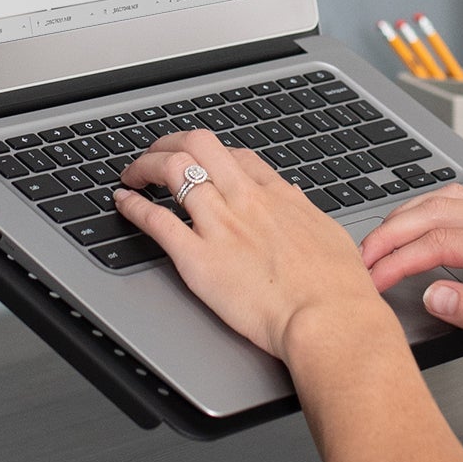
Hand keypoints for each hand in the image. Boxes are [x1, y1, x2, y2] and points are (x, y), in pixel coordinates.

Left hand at [115, 131, 394, 361]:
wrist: (330, 319)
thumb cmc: (338, 289)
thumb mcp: (330, 235)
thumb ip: (305, 212)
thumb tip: (295, 195)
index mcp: (277, 196)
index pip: (236, 156)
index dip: (212, 152)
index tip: (200, 158)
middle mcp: (245, 201)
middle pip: (200, 145)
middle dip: (171, 142)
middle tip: (156, 152)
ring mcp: (220, 226)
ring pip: (173, 170)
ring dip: (145, 166)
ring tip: (133, 173)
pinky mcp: (198, 258)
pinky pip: (156, 220)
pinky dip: (134, 207)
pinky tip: (124, 203)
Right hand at [359, 185, 462, 379]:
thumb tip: (433, 295)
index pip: (444, 242)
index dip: (401, 259)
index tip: (373, 279)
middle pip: (438, 211)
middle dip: (393, 233)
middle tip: (361, 259)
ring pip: (447, 200)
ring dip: (407, 218)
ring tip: (378, 245)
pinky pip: (462, 207)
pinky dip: (428, 214)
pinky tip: (413, 230)